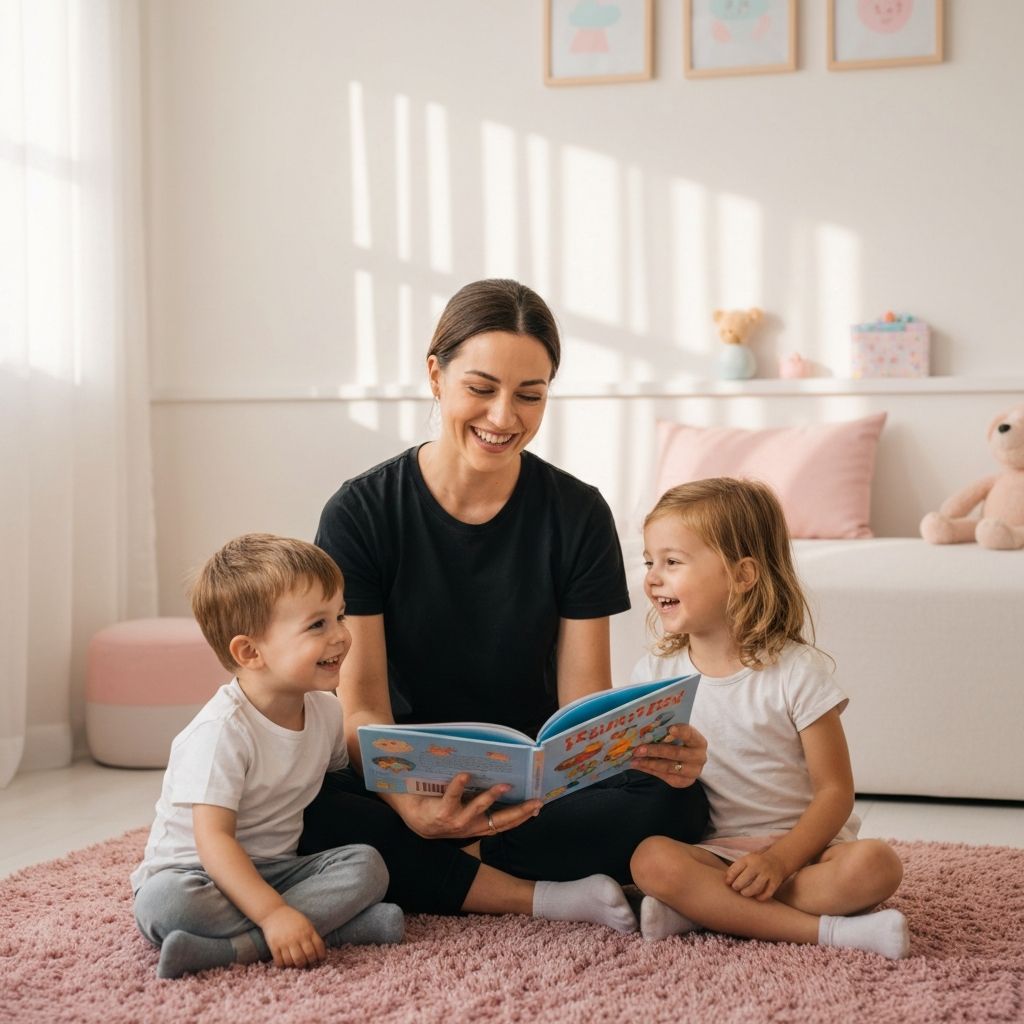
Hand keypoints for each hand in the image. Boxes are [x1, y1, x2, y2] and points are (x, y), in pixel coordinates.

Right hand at [259, 905, 326, 968]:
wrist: (273, 912)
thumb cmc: (292, 919)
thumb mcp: (306, 923)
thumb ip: (312, 935)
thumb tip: (319, 951)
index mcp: (307, 930)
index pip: (318, 947)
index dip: (321, 956)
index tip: (319, 960)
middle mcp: (297, 937)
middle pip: (306, 957)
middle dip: (309, 963)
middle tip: (307, 964)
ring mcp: (285, 942)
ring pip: (293, 962)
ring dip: (296, 966)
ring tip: (297, 964)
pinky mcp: (274, 946)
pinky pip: (280, 961)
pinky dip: (283, 965)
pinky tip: (286, 963)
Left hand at [392, 773, 542, 839]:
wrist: (404, 808)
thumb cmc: (433, 803)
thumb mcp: (457, 806)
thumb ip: (475, 797)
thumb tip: (498, 778)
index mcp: (472, 826)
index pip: (502, 825)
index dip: (521, 817)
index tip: (537, 807)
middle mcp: (466, 829)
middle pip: (498, 822)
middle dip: (519, 812)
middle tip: (535, 802)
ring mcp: (453, 823)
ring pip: (478, 810)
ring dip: (491, 797)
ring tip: (504, 785)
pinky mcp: (440, 814)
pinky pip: (452, 797)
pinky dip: (459, 786)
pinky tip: (466, 775)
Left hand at [629, 724, 707, 787]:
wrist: (689, 760)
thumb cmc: (680, 742)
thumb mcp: (678, 734)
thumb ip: (668, 731)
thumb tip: (646, 727)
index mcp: (699, 741)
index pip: (690, 734)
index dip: (681, 732)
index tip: (669, 728)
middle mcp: (699, 757)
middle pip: (676, 753)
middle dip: (655, 750)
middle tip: (638, 749)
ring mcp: (693, 772)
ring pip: (668, 767)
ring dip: (649, 763)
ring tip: (634, 759)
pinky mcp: (684, 782)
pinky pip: (665, 777)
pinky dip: (650, 770)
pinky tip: (639, 765)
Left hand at [724, 850, 787, 900]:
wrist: (778, 860)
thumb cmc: (756, 863)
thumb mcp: (746, 860)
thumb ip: (736, 869)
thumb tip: (726, 881)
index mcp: (749, 859)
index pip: (736, 869)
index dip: (729, 878)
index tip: (728, 883)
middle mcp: (758, 866)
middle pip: (745, 879)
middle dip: (737, 886)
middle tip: (735, 888)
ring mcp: (767, 874)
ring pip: (756, 887)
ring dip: (748, 892)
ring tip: (744, 893)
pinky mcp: (775, 882)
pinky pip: (767, 893)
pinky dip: (760, 897)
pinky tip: (756, 897)